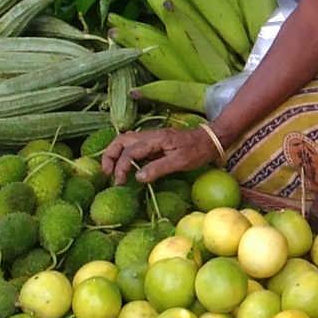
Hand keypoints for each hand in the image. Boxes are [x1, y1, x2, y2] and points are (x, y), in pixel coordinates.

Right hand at [102, 125, 221, 185]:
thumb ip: (158, 168)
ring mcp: (151, 138)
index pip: (130, 151)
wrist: (210, 139)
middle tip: (107, 174)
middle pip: (120, 140)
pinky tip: (124, 167)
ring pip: (124, 141)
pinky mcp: (153, 143)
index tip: (120, 182)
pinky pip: (133, 146)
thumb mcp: (180, 162)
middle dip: (110, 155)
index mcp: (155, 139)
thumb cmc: (197, 150)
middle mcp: (149, 135)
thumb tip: (138, 178)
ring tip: (111, 171)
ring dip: (114, 154)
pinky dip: (123, 155)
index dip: (121, 166)